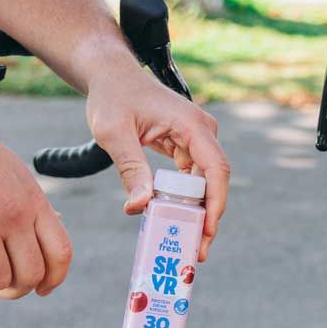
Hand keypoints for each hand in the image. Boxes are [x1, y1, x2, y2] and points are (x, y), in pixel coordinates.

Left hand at [85, 65, 227, 261]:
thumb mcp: (114, 135)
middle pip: (215, 182)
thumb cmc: (112, 98)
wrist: (110, 75)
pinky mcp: (188, 146)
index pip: (216, 170)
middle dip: (208, 218)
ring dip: (197, 212)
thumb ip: (131, 170)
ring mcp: (197, 139)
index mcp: (192, 125)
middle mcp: (203, 132)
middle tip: (197, 251)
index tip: (207, 231)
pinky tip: (176, 219)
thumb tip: (140, 207)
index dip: (216, 203)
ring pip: (205, 184)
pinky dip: (185, 200)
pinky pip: (192, 179)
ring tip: (188, 242)